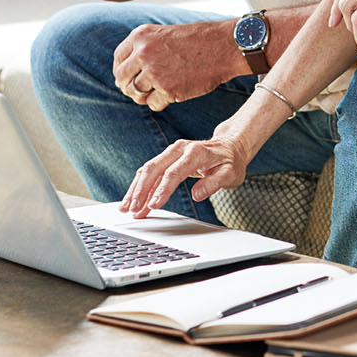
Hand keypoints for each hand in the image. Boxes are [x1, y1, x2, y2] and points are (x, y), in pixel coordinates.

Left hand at [112, 21, 239, 109]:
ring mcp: (154, 72)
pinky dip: (160, 103)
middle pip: (122, 78)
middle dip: (128, 87)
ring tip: (156, 93)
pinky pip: (153, 104)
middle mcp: (143, 53)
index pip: (119, 59)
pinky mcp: (168, 89)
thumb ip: (143, 48)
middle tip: (139, 91)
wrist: (223, 46)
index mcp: (140, 36)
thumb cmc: (197, 40)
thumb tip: (126, 73)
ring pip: (135, 93)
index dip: (122, 71)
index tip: (129, 78)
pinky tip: (172, 95)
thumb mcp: (164, 34)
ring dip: (143, 97)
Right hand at [121, 132, 250, 217]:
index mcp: (194, 153)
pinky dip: (140, 186)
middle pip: (154, 169)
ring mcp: (171, 152)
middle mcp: (179, 149)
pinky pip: (150, 172)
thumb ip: (214, 183)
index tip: (153, 205)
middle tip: (132, 209)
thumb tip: (197, 194)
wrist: (229, 147)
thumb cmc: (230, 162)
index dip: (162, 190)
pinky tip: (134, 200)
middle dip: (140, 191)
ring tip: (126, 208)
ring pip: (147, 170)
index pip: (173, 172)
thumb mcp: (230, 174)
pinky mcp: (167, 158)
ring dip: (136, 190)